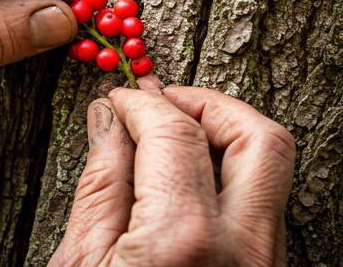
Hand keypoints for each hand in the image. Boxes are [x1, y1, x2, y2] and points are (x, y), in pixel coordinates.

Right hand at [50, 76, 295, 266]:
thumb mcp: (79, 264)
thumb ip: (101, 180)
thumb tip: (108, 118)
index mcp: (184, 245)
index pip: (175, 133)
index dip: (141, 103)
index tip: (119, 99)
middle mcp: (244, 255)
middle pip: (259, 139)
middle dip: (208, 103)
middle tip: (164, 99)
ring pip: (269, 169)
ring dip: (223, 132)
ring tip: (173, 130)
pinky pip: (259, 203)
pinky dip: (226, 170)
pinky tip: (183, 172)